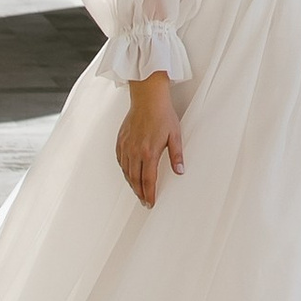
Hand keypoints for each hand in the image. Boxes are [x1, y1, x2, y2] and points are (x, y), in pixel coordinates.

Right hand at [116, 76, 184, 206]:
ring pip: (126, 171)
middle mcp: (135, 151)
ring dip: (131, 183)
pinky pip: (120, 160)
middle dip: (140, 193)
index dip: (150, 194)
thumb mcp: (175, 135)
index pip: (148, 180)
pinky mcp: (121, 140)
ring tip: (137, 191)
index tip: (151, 202)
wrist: (147, 97)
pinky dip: (124, 170)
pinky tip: (128, 173)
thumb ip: (177, 155)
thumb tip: (180, 171)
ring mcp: (126, 146)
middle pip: (135, 179)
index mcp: (149, 152)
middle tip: (144, 201)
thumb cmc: (162, 114)